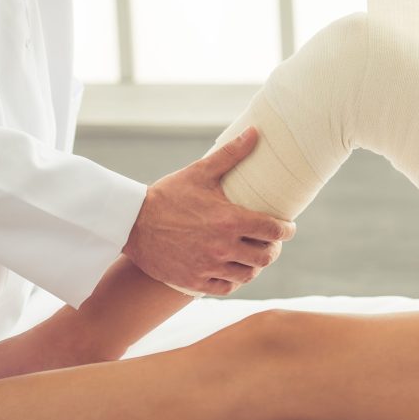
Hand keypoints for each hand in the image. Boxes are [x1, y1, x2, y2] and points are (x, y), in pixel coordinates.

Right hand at [123, 127, 294, 295]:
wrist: (130, 223)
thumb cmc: (168, 195)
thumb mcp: (200, 172)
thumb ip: (231, 154)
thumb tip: (255, 132)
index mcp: (229, 220)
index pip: (274, 230)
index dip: (286, 230)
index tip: (288, 228)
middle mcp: (222, 246)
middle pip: (266, 256)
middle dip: (273, 248)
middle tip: (271, 242)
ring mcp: (208, 267)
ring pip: (249, 274)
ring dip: (256, 265)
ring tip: (254, 255)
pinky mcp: (194, 282)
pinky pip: (227, 287)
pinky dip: (235, 279)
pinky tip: (234, 269)